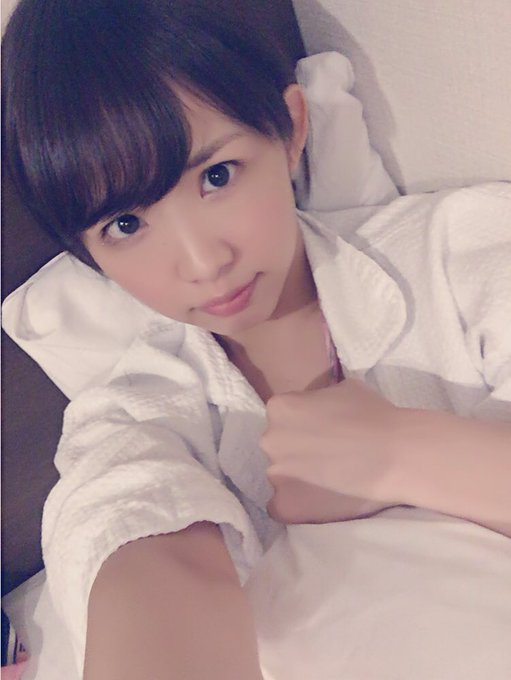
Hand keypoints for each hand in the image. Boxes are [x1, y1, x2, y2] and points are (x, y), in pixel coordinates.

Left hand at [261, 378, 403, 523]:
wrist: (395, 454)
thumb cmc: (373, 415)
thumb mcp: (342, 388)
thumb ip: (319, 398)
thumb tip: (319, 407)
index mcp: (280, 408)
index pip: (284, 416)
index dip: (305, 424)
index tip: (324, 432)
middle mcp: (270, 439)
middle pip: (279, 445)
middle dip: (298, 449)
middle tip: (327, 455)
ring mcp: (274, 474)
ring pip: (281, 475)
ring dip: (299, 477)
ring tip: (329, 480)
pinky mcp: (285, 505)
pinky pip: (281, 507)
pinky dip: (297, 505)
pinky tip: (319, 501)